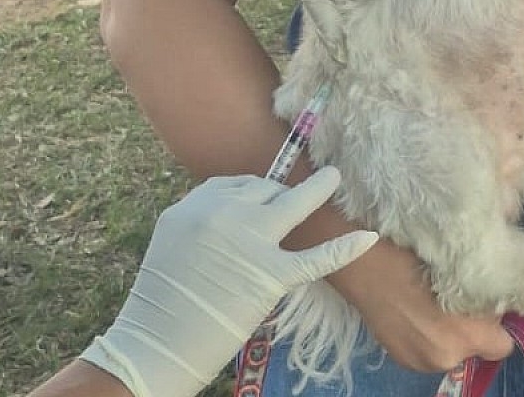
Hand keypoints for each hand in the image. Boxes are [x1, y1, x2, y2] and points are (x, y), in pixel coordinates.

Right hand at [80, 168, 377, 396]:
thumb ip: (205, 216)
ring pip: (294, 204)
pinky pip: (314, 257)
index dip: (254, 194)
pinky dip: (344, 248)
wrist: (156, 343)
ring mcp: (251, 243)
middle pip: (267, 190)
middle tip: (283, 216)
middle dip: (277, 200)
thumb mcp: (174, 238)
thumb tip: (244, 202)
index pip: (239, 184)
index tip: (261, 202)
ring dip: (318, 191)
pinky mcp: (271, 276)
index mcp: (196, 204)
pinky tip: (367, 237)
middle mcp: (224, 215)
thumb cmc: (163, 298)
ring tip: (334, 180)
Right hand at [332, 236, 515, 372]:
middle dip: (473, 329)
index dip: (500, 327)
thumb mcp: (465, 269)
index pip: (504, 345)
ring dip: (448, 335)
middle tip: (459, 301)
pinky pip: (428, 353)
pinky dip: (426, 339)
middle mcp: (451, 356)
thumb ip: (486, 293)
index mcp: (472, 333)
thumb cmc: (419, 258)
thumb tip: (502, 298)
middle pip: (477, 348)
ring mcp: (424, 363)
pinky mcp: (404, 362)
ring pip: (451, 351)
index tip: (491, 308)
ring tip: (431, 306)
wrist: (368, 266)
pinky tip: (413, 314)